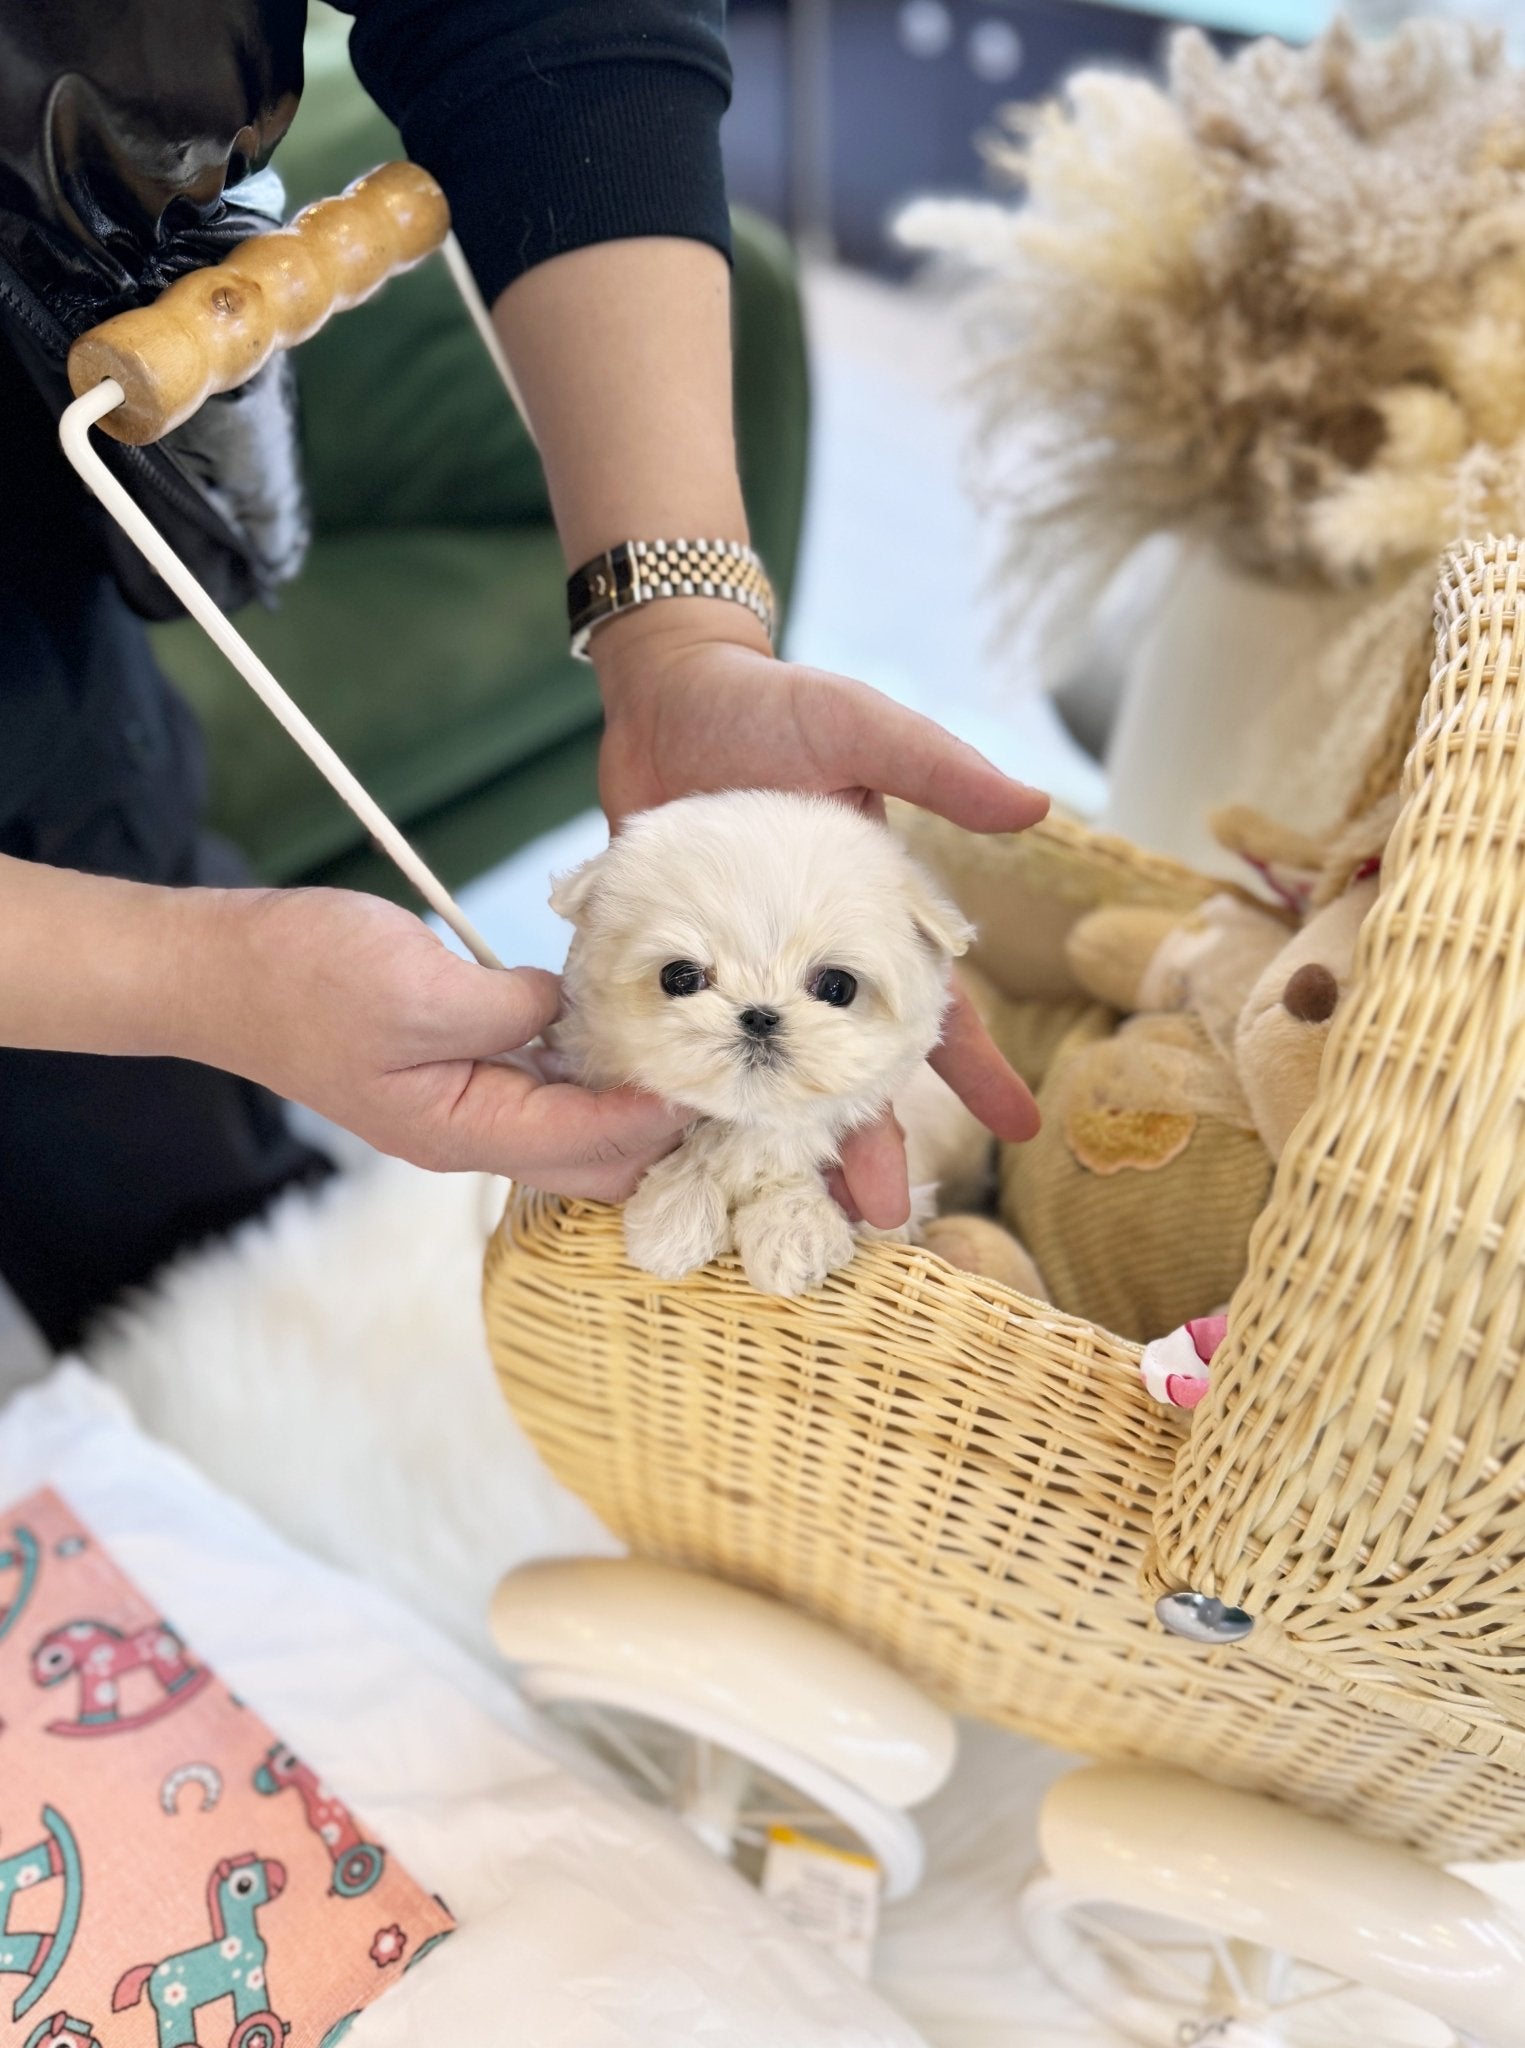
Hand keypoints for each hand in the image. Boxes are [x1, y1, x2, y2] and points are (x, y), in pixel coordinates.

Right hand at [188, 884, 684, 1197]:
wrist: (223, 970)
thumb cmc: (305, 977)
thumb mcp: (421, 985)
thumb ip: (512, 1009)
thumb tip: (572, 1010)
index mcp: (462, 1130)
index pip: (593, 1144)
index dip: (662, 1111)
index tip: (717, 1071)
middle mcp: (470, 1136)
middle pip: (597, 1160)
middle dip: (661, 1125)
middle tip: (717, 1065)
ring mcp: (463, 1111)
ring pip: (576, 1130)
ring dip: (630, 1098)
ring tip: (686, 1050)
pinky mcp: (457, 1076)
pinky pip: (544, 1091)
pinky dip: (589, 1069)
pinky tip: (620, 1027)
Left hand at [594, 609, 1049, 1224]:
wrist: (665, 691)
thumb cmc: (774, 705)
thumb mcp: (862, 728)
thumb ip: (938, 769)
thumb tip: (1036, 804)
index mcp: (868, 923)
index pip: (934, 1009)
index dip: (976, 1070)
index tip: (1019, 1131)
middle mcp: (804, 963)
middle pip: (842, 1069)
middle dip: (865, 1141)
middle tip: (881, 1216)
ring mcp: (733, 973)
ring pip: (760, 1076)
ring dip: (770, 1141)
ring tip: (773, 1208)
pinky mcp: (664, 966)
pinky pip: (672, 1040)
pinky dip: (673, 1093)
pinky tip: (670, 1150)